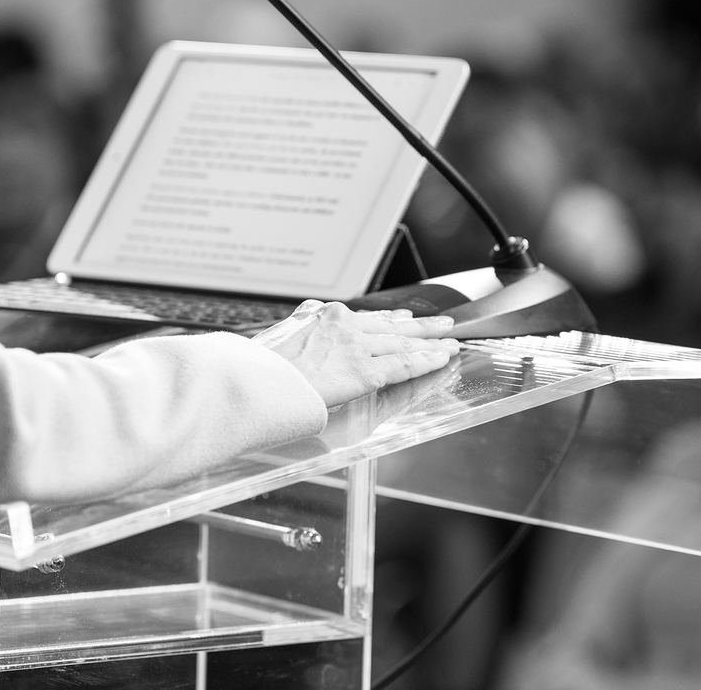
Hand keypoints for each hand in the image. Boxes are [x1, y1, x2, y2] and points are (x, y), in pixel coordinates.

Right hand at [252, 301, 460, 406]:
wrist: (249, 383)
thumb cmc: (253, 369)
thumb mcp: (274, 338)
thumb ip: (295, 332)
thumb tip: (297, 331)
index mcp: (318, 316)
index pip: (363, 318)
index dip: (388, 319)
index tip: (404, 319)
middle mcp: (341, 325)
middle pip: (389, 325)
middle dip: (419, 326)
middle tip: (441, 323)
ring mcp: (354, 348)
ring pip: (402, 343)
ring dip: (431, 342)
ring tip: (451, 340)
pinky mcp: (363, 373)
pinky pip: (403, 366)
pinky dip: (426, 361)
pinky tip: (442, 359)